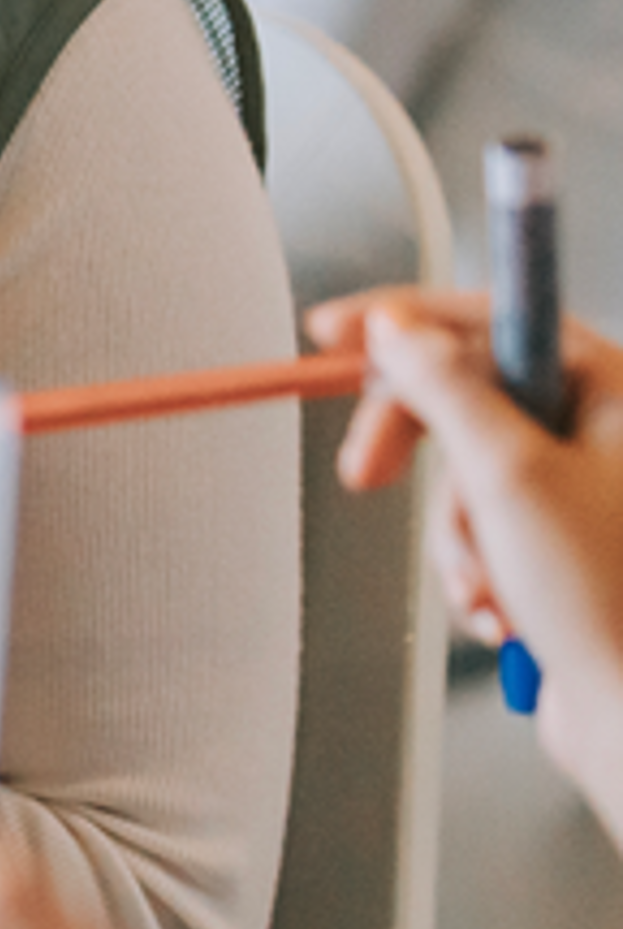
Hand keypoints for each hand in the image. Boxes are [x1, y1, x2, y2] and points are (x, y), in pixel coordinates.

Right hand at [313, 287, 622, 839]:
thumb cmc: (607, 601)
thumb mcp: (506, 472)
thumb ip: (443, 385)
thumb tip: (397, 329)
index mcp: (614, 391)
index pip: (489, 317)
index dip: (404, 321)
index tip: (334, 335)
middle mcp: (605, 430)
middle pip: (467, 396)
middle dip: (414, 449)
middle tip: (362, 473)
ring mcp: (585, 491)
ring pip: (467, 473)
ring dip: (455, 535)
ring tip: (484, 585)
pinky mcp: (563, 548)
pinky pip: (482, 529)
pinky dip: (472, 568)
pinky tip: (498, 610)